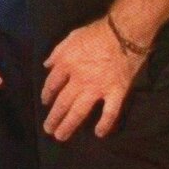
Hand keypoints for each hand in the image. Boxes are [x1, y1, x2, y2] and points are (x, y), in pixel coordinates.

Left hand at [41, 17, 145, 141]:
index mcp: (66, 64)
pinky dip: (105, 124)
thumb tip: (46, 66)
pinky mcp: (116, 92)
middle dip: (54, 117)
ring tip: (61, 136)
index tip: (45, 103)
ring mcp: (98, 88)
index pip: (52, 84)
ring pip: (79, 111)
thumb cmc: (96, 33)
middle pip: (62, 102)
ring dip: (69, 125)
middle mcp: (79, 79)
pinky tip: (99, 133)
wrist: (123, 32)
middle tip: (48, 129)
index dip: (46, 95)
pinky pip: (110, 112)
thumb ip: (57, 53)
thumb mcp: (70, 38)